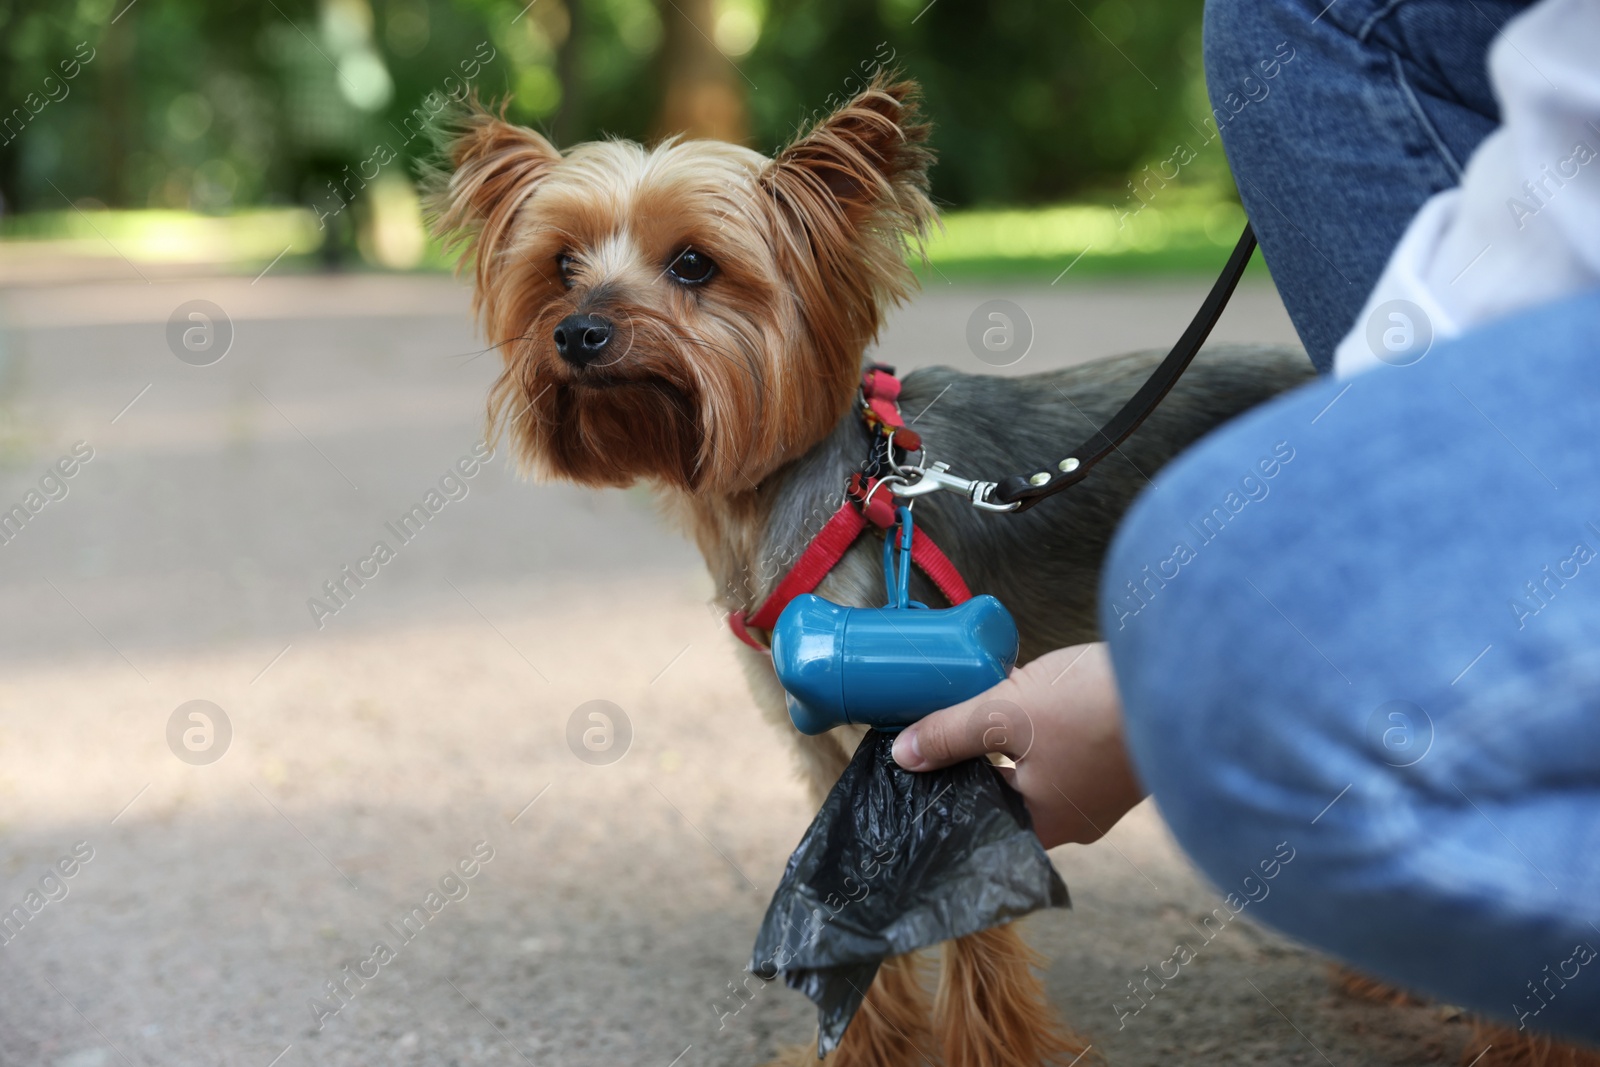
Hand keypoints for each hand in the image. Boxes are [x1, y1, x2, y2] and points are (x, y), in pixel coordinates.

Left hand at [890, 642, 1144, 847]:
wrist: (1185, 684)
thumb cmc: (1092, 709)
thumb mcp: (1005, 715)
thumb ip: (949, 733)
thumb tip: (903, 753)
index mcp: (1041, 825)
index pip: (975, 819)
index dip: (947, 786)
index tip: (922, 757)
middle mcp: (1074, 820)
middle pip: (1007, 794)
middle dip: (979, 758)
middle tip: (949, 721)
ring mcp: (1102, 792)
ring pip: (1038, 769)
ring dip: (1014, 738)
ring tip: (988, 700)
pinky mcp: (1120, 760)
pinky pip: (1068, 751)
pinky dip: (1046, 728)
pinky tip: (1034, 694)